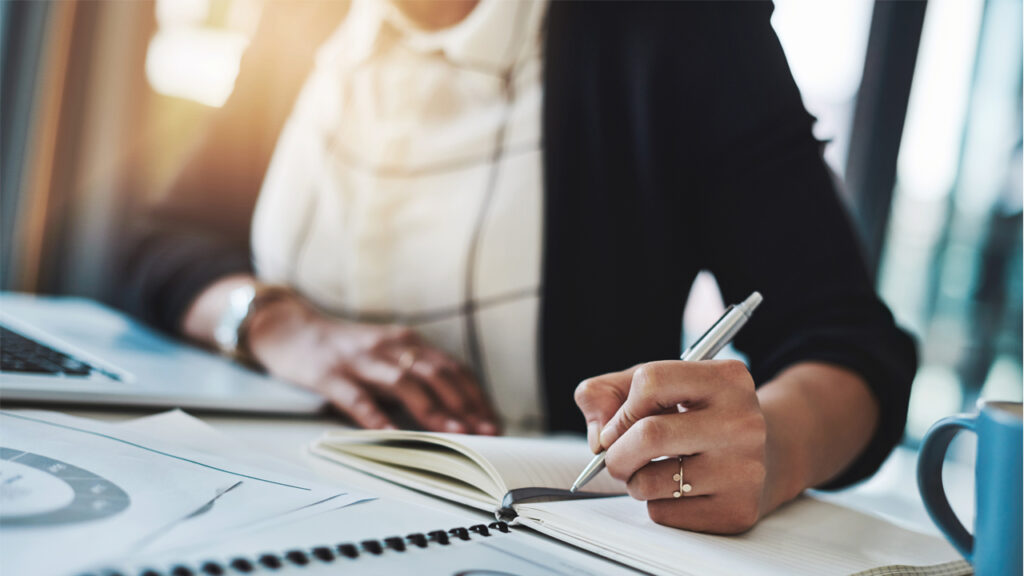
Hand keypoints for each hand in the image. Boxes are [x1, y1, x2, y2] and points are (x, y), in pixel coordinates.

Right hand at [246, 294, 498, 433]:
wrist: (289, 328)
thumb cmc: (344, 350)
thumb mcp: (385, 354)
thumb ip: (413, 374)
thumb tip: (452, 409)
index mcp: (406, 342)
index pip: (452, 368)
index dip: (476, 394)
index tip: (495, 420)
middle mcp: (388, 346)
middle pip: (437, 373)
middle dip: (467, 404)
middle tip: (488, 431)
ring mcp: (359, 359)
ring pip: (404, 383)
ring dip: (434, 409)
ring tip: (457, 433)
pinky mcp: (329, 374)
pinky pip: (356, 398)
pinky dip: (377, 417)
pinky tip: (392, 436)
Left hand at [575, 360, 769, 533]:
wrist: (766, 457)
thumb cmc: (698, 416)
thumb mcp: (660, 387)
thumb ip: (609, 394)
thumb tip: (598, 437)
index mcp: (727, 379)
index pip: (651, 381)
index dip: (621, 407)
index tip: (618, 425)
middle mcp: (743, 422)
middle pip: (649, 435)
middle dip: (616, 452)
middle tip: (616, 457)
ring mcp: (744, 470)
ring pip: (649, 482)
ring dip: (634, 481)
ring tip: (652, 471)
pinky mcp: (736, 510)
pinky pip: (664, 514)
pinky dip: (656, 504)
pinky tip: (679, 491)